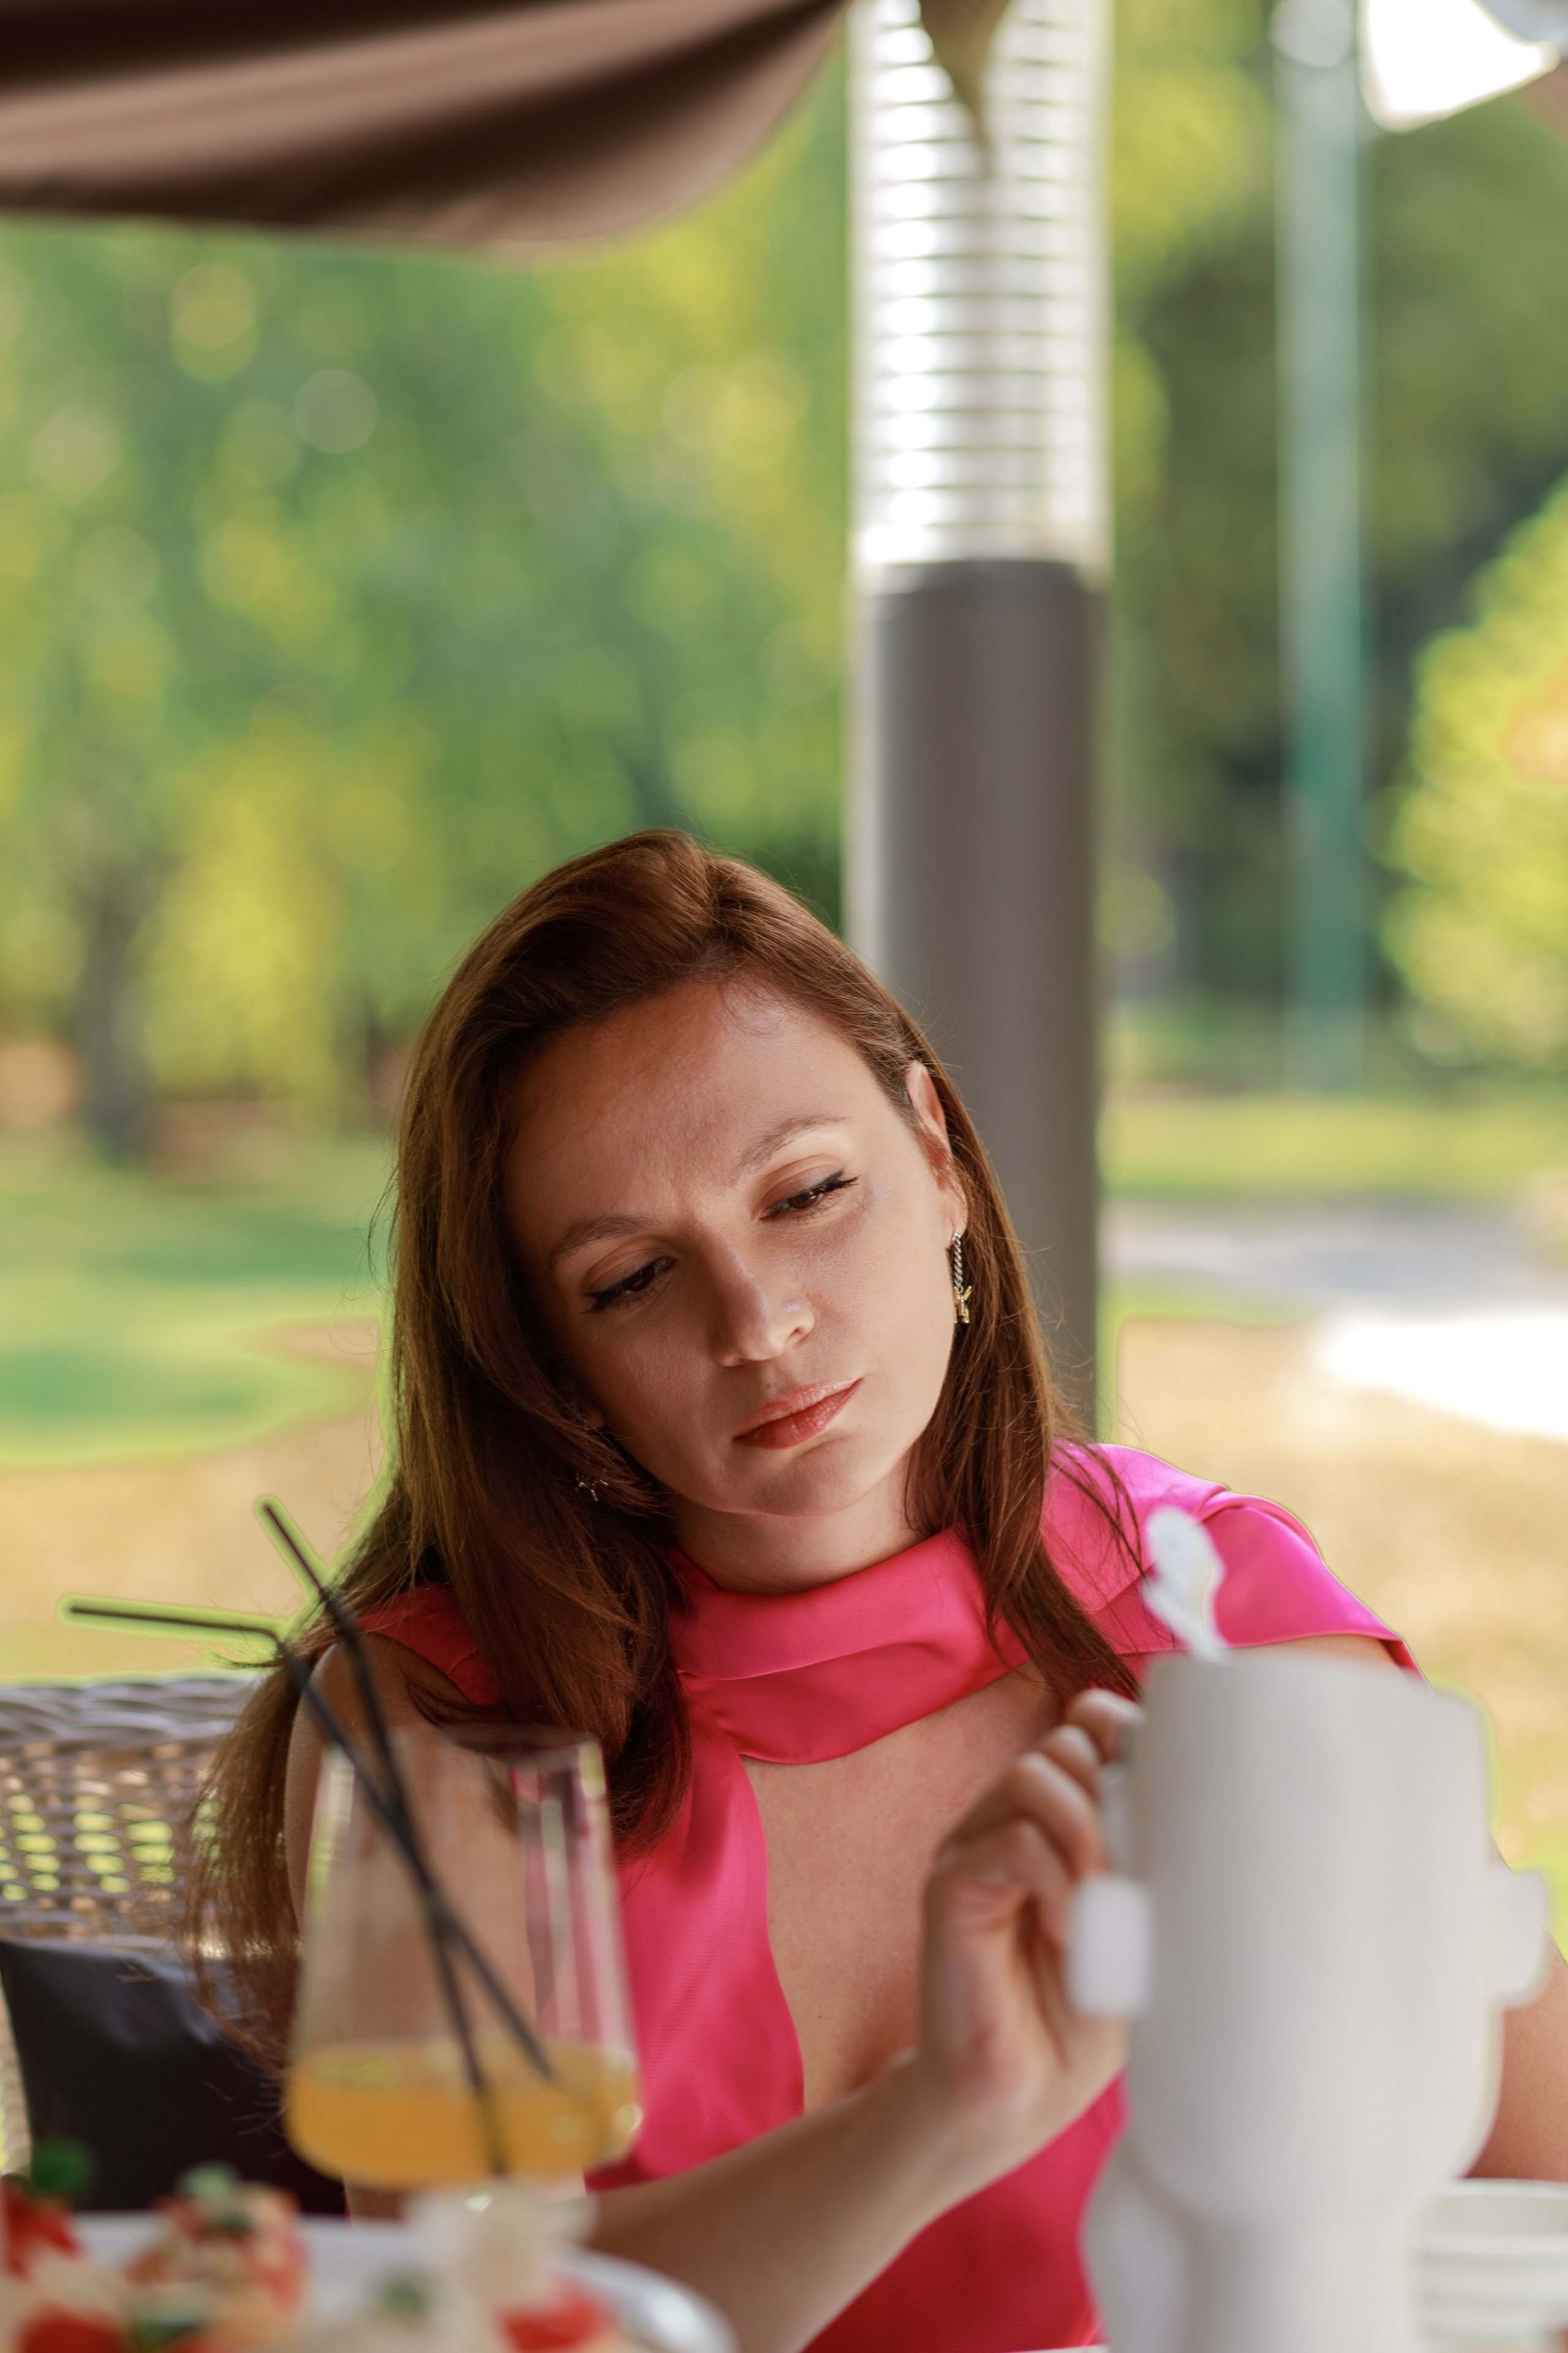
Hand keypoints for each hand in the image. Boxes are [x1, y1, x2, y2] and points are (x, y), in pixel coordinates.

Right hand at [900, 1690, 1139, 2200]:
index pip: (1088, 1723)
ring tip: (1102, 1907)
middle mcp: (1009, 1817)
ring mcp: (973, 1847)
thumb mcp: (1141, 1931)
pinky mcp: (948, 1889)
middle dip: (1114, 1799)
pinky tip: (1068, 1931)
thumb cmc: (1083, 2020)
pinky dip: (1052, 1879)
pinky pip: (1008, 1843)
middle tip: (1134, 1876)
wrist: (1020, 2098)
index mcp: (1057, 1817)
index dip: (1127, 1737)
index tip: (1167, 1796)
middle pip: (1066, 1744)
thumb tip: (1215, 1817)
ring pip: (1034, 1777)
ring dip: (1086, 1834)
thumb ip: (1156, 1867)